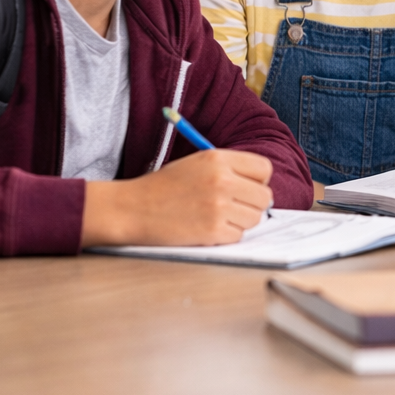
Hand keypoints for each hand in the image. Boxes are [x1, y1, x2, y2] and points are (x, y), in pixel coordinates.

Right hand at [80, 149, 274, 246]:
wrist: (130, 209)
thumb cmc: (163, 187)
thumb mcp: (196, 163)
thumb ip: (228, 169)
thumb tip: (261, 185)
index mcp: (218, 158)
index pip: (264, 169)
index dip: (258, 180)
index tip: (247, 187)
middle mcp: (222, 180)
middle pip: (264, 196)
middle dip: (252, 204)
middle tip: (233, 207)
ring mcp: (218, 207)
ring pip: (255, 218)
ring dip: (240, 221)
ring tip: (215, 216)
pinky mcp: (212, 231)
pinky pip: (238, 236)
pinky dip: (225, 236)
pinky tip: (205, 228)